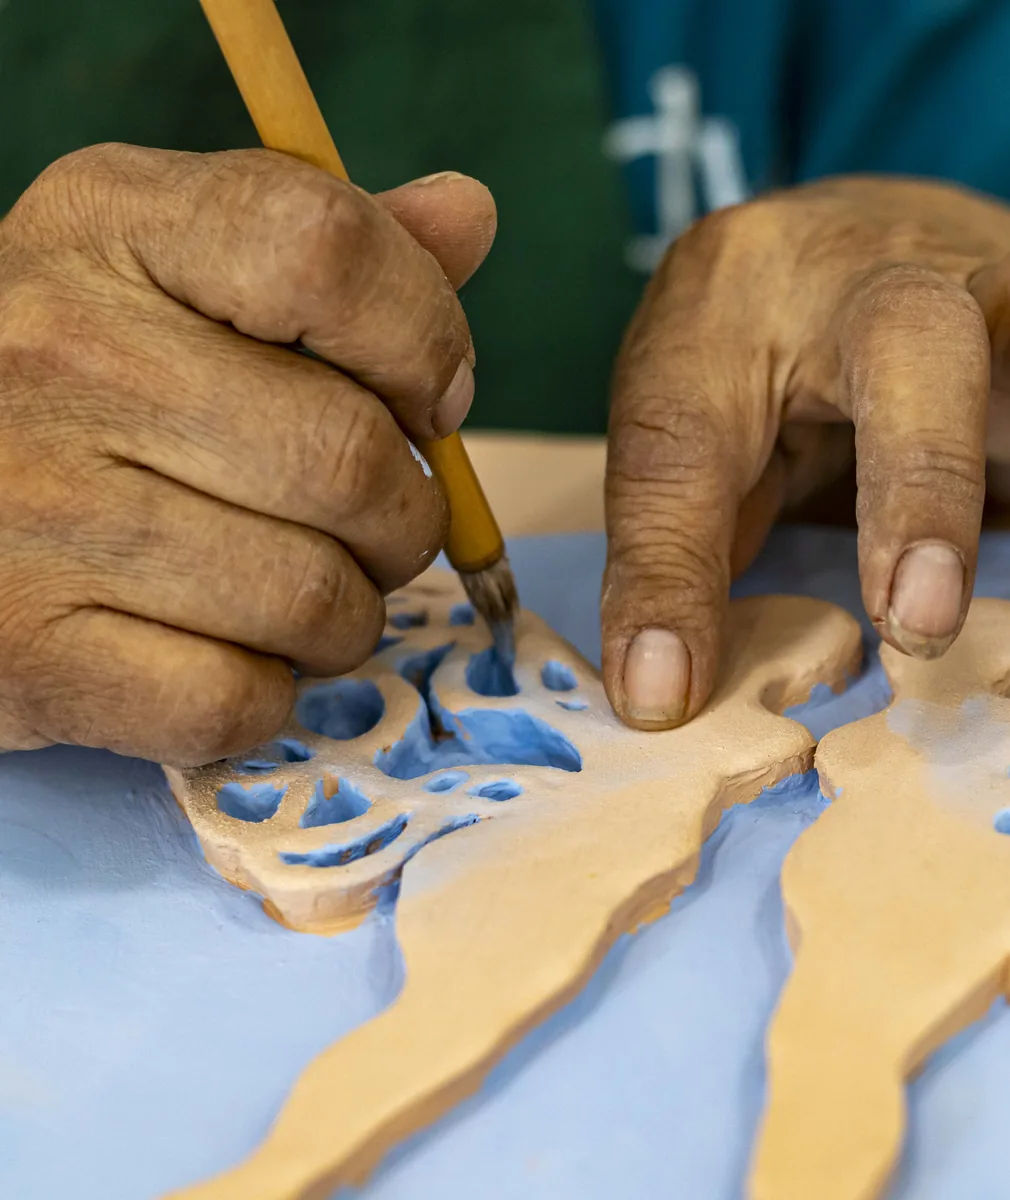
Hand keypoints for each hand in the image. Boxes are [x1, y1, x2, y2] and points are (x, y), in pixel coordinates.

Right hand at [0, 144, 494, 763]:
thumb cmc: (87, 386)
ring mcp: (31, 509)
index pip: (329, 248)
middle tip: (374, 528)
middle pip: (349, 458)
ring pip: (313, 597)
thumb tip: (469, 212)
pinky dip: (269, 692)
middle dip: (406, 518)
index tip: (427, 401)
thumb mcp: (182, 272)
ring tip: (302, 592)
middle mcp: (59, 351)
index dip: (424, 338)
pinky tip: (231, 650)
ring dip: (349, 616)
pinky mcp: (27, 656)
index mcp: (113, 226)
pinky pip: (239, 700)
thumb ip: (332, 252)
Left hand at [602, 176, 1009, 727]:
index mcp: (732, 307)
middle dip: (918, 481)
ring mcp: (977, 288)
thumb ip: (669, 556)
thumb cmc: (739, 354)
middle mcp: (861, 278)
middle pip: (903, 338)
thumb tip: (659, 699)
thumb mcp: (680, 441)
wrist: (827, 240)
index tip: (668, 690)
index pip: (688, 435)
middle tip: (919, 621)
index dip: (676, 569)